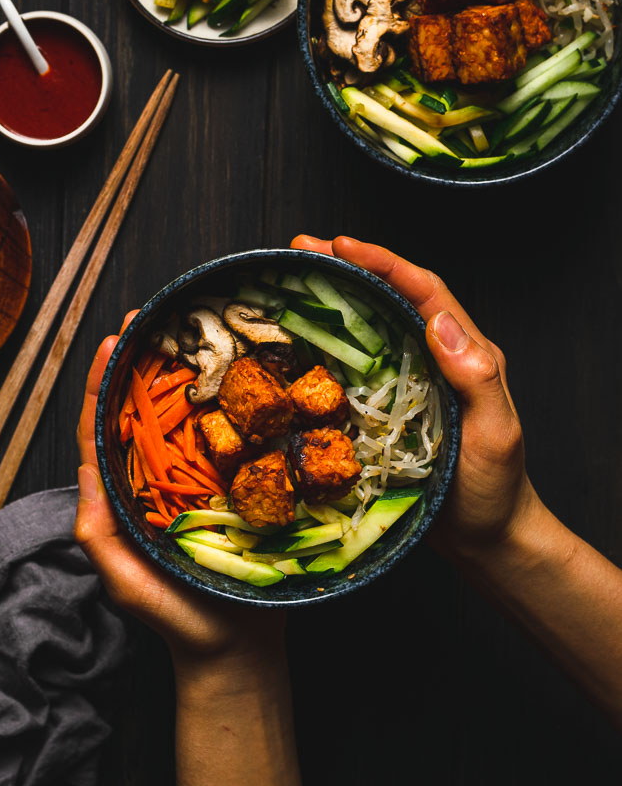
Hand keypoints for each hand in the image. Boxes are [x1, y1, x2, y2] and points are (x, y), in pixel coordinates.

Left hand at [73, 314, 284, 669]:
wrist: (237, 649)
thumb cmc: (174, 617)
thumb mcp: (123, 577)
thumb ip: (99, 531)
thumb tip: (83, 473)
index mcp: (127, 491)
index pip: (106, 427)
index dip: (105, 382)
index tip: (114, 340)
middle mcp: (161, 476)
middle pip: (148, 409)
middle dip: (148, 361)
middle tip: (155, 317)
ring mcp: (202, 478)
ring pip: (191, 416)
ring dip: (190, 372)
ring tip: (195, 329)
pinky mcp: (242, 485)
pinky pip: (236, 439)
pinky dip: (236, 404)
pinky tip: (245, 375)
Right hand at [291, 235, 539, 559]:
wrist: (484, 539)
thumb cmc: (494, 488)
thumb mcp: (496, 434)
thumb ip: (478, 378)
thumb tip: (441, 323)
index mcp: (465, 351)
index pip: (424, 291)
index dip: (384, 263)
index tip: (342, 246)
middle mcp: (434, 356)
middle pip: (390, 295)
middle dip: (348, 266)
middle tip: (301, 248)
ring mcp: (408, 379)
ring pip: (369, 324)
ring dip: (332, 296)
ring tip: (290, 276)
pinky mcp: (385, 404)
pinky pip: (354, 363)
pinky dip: (324, 341)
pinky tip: (295, 336)